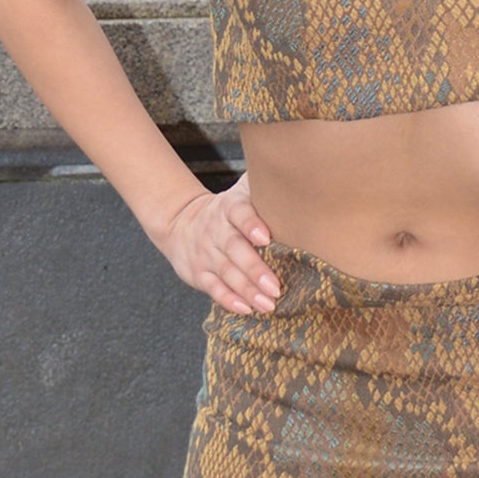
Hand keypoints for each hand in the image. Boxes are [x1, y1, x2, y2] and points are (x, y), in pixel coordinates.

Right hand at [155, 176, 280, 314]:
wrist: (181, 222)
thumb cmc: (227, 210)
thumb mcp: (241, 192)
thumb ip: (263, 183)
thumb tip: (298, 168)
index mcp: (228, 208)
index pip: (239, 213)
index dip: (251, 224)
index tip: (266, 238)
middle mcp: (215, 230)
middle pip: (234, 249)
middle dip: (254, 269)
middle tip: (275, 286)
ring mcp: (205, 254)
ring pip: (226, 272)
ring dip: (247, 290)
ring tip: (269, 304)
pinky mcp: (198, 273)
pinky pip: (213, 288)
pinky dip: (228, 300)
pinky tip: (245, 309)